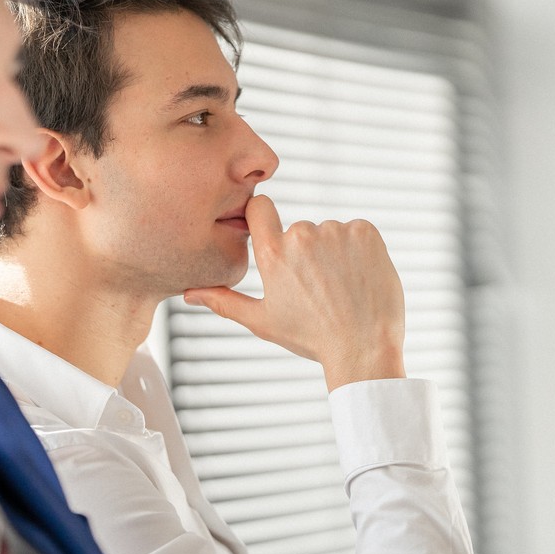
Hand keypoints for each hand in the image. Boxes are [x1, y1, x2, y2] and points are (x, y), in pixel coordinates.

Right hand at [183, 194, 405, 389]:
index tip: (272, 234)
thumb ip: (224, 301)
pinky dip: (358, 250)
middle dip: (305, 252)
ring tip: (340, 287)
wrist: (364, 347)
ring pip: (328, 233)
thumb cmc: (312, 337)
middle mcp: (301, 235)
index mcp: (272, 254)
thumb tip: (188, 294)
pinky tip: (358, 277)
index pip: (259, 206)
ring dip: (333, 252)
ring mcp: (335, 231)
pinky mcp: (365, 232)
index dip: (264, 217)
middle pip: (298, 229)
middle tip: (317, 288)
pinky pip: (356, 231)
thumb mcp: (262, 321)